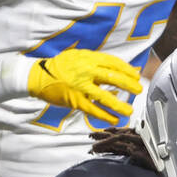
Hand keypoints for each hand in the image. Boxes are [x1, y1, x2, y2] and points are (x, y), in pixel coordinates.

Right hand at [27, 49, 141, 124]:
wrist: (38, 76)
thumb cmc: (60, 66)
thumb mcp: (78, 57)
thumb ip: (95, 62)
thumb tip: (116, 68)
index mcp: (88, 58)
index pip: (113, 63)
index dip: (127, 70)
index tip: (136, 75)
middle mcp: (86, 71)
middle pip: (113, 78)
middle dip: (128, 85)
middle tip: (138, 90)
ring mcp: (80, 87)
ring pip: (104, 97)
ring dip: (119, 105)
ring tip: (129, 110)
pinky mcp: (75, 100)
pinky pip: (93, 110)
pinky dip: (105, 115)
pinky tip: (114, 119)